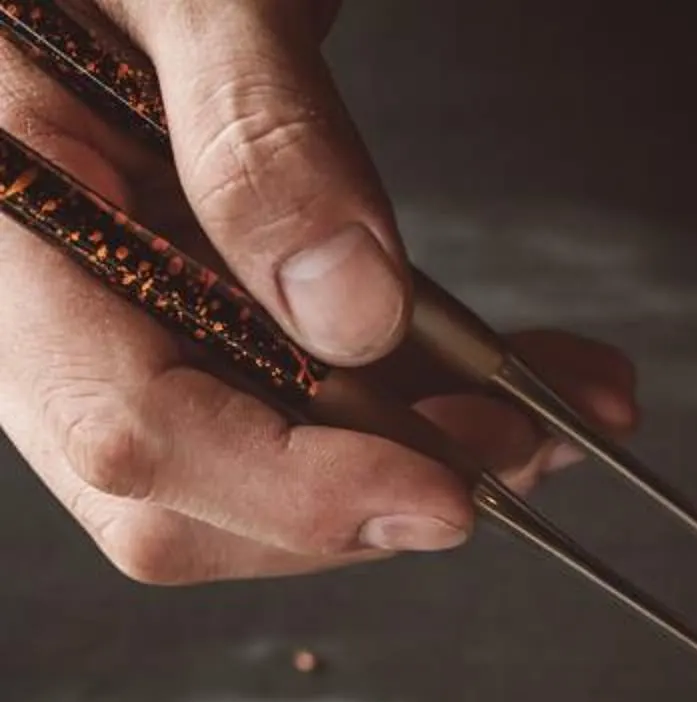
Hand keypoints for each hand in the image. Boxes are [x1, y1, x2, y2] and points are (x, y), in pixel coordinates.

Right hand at [0, 0, 635, 582]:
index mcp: (10, 226)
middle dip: (378, 495)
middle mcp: (48, 299)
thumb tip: (350, 307)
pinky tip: (532, 384)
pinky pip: (307, 412)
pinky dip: (429, 413)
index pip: (127, 425)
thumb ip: (257, 134)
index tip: (440, 494)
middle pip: (192, 494)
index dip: (290, 488)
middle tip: (529, 441)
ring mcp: (118, 321)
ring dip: (430, 460)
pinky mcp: (198, 322)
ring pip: (262, 477)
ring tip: (563, 410)